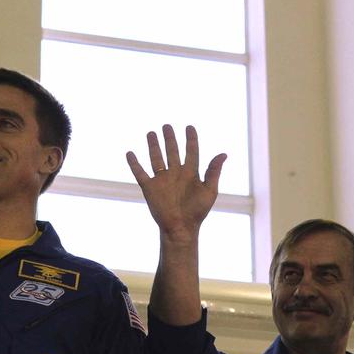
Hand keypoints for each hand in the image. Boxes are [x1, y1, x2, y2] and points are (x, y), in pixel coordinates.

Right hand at [126, 124, 225, 243]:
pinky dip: (134, 164)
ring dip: (153, 145)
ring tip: (151, 133)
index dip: (191, 139)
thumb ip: (214, 171)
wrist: (181, 228)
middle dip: (169, 138)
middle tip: (167, 126)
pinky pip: (140, 173)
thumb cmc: (198, 212)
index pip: (191, 151)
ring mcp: (162, 180)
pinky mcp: (149, 188)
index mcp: (191, 173)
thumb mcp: (210, 190)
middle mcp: (176, 174)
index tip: (189, 127)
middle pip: (172, 151)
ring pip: (156, 158)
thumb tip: (224, 153)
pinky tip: (130, 153)